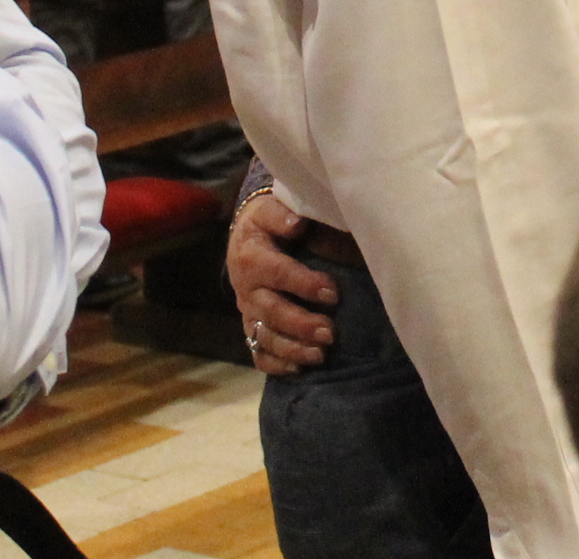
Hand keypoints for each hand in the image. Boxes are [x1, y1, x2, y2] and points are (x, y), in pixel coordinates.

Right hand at [230, 189, 336, 376]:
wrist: (245, 236)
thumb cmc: (269, 221)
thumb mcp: (271, 208)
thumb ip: (282, 214)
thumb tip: (297, 222)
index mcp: (251, 256)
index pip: (278, 273)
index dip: (305, 284)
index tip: (333, 293)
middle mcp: (246, 288)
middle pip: (270, 312)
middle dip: (300, 325)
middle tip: (330, 333)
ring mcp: (247, 311)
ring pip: (264, 336)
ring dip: (292, 349)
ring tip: (320, 355)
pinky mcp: (250, 326)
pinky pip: (257, 352)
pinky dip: (276, 364)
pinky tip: (299, 369)